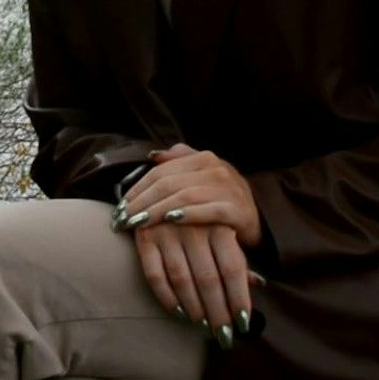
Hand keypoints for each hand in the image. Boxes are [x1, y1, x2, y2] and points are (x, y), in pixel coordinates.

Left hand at [117, 143, 263, 248]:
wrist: (258, 218)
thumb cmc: (222, 198)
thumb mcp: (202, 175)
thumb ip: (180, 161)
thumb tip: (153, 156)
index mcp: (202, 158)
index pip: (161, 171)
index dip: (137, 188)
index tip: (120, 206)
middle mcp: (215, 168)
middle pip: (168, 183)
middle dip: (141, 202)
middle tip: (123, 219)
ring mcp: (227, 187)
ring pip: (184, 196)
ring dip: (157, 210)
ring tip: (138, 223)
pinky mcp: (237, 209)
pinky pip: (208, 210)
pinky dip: (188, 214)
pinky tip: (171, 221)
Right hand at [131, 221, 259, 347]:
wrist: (166, 178)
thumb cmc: (205, 209)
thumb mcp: (226, 223)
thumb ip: (237, 254)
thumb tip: (259, 283)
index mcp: (219, 222)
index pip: (233, 269)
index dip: (239, 298)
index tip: (243, 323)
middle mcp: (194, 226)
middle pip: (209, 278)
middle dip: (218, 311)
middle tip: (224, 336)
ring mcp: (167, 231)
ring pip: (182, 279)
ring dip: (194, 308)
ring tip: (204, 326)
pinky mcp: (145, 237)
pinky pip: (154, 274)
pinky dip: (167, 297)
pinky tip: (179, 311)